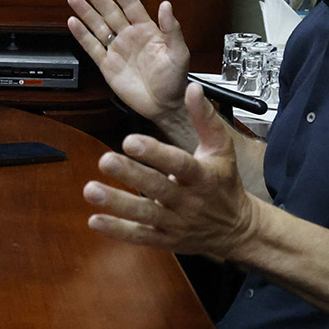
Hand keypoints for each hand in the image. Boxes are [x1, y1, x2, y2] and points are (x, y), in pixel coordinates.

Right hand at [67, 0, 189, 124]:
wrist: (164, 105)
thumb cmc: (175, 80)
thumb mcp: (179, 53)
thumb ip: (172, 29)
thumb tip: (166, 6)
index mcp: (147, 30)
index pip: (130, 4)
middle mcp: (130, 36)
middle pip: (109, 11)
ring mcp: (117, 49)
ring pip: (98, 26)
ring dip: (85, 11)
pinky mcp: (108, 65)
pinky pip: (92, 47)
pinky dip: (82, 35)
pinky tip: (73, 23)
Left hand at [82, 84, 255, 258]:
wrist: (237, 229)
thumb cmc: (223, 184)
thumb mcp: (221, 149)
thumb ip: (205, 118)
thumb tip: (193, 89)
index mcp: (203, 177)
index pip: (179, 164)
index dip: (155, 153)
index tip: (130, 140)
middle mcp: (189, 201)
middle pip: (157, 187)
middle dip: (130, 174)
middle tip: (105, 160)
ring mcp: (176, 223)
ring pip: (145, 213)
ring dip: (117, 203)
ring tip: (90, 190)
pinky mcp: (165, 239)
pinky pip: (140, 236)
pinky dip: (117, 230)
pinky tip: (94, 220)